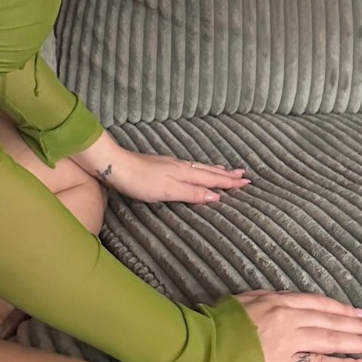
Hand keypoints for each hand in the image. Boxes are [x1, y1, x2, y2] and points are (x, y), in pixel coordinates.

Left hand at [86, 146, 252, 205]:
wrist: (114, 165)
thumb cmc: (139, 181)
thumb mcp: (168, 191)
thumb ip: (191, 193)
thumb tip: (216, 197)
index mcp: (185, 173)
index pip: (212, 179)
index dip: (229, 182)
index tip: (247, 182)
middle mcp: (181, 166)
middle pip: (208, 171)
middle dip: (226, 174)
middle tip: (244, 175)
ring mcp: (171, 164)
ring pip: (199, 167)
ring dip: (214, 170)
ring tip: (225, 169)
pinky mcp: (161, 166)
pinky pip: (189, 167)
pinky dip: (199, 168)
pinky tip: (195, 169)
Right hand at [232, 289, 361, 361]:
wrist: (205, 344)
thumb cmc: (221, 321)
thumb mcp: (248, 299)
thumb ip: (272, 298)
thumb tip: (292, 300)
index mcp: (281, 301)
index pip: (322, 304)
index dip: (346, 310)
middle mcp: (291, 318)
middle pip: (335, 321)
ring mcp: (291, 342)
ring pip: (335, 340)